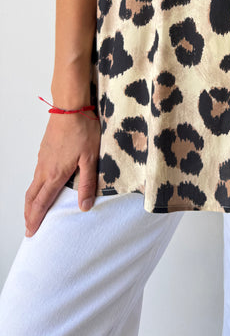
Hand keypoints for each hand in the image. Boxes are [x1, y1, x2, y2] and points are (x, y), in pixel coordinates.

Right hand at [24, 110, 99, 236]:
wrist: (70, 107)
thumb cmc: (83, 130)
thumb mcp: (90, 158)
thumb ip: (86, 183)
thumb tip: (84, 206)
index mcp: (55, 174)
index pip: (41, 203)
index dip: (36, 219)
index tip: (31, 232)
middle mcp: (45, 168)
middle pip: (32, 197)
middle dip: (29, 214)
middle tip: (28, 227)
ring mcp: (42, 159)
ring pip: (33, 185)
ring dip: (31, 201)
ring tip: (33, 211)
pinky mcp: (44, 150)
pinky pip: (36, 174)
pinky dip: (35, 187)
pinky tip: (42, 186)